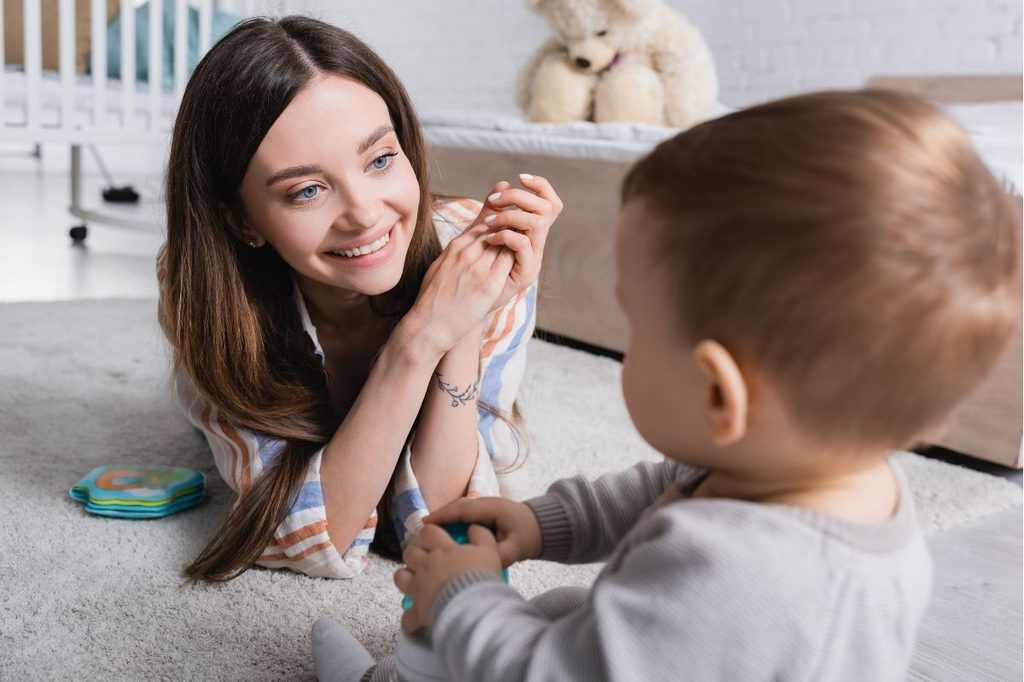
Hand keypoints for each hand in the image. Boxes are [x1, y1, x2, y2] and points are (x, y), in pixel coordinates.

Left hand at [393, 524, 503, 632]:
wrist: (473, 606)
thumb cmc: (480, 577)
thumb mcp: (489, 550)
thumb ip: (481, 535)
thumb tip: (473, 527)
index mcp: (442, 549)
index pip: (428, 532)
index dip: (429, 533)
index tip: (434, 537)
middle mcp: (426, 565)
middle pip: (409, 552)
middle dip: (415, 553)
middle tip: (425, 559)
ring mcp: (418, 588)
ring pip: (400, 576)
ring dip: (405, 578)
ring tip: (415, 582)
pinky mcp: (418, 611)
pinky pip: (407, 617)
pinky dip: (411, 619)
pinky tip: (417, 620)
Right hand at [402, 225, 514, 354]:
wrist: (429, 325)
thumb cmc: (433, 300)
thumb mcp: (439, 267)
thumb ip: (455, 253)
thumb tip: (466, 245)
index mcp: (455, 246)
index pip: (484, 227)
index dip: (497, 231)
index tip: (503, 241)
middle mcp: (466, 252)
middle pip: (497, 231)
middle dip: (508, 237)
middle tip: (518, 246)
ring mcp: (478, 267)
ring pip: (506, 243)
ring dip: (514, 248)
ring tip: (520, 258)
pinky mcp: (489, 284)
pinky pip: (510, 262)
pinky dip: (517, 261)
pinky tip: (518, 269)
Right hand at [425, 497, 541, 567]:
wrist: (543, 526)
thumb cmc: (530, 535)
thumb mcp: (516, 549)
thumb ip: (498, 556)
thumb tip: (478, 562)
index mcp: (493, 509)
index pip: (463, 509)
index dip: (443, 515)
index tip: (426, 524)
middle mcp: (487, 502)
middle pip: (458, 506)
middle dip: (439, 516)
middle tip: (421, 530)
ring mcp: (486, 504)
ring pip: (460, 508)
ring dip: (445, 517)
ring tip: (429, 532)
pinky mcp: (485, 510)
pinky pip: (465, 512)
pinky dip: (453, 519)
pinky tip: (444, 531)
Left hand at [477, 174, 562, 310]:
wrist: (462, 308)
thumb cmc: (471, 272)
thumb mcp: (482, 235)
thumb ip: (492, 211)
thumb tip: (502, 184)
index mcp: (530, 234)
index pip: (550, 203)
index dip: (542, 186)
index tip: (520, 178)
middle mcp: (536, 245)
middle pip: (548, 208)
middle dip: (520, 197)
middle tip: (492, 202)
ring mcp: (533, 260)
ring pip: (538, 222)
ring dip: (511, 215)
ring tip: (488, 221)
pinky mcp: (525, 274)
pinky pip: (524, 243)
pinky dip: (506, 234)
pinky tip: (488, 238)